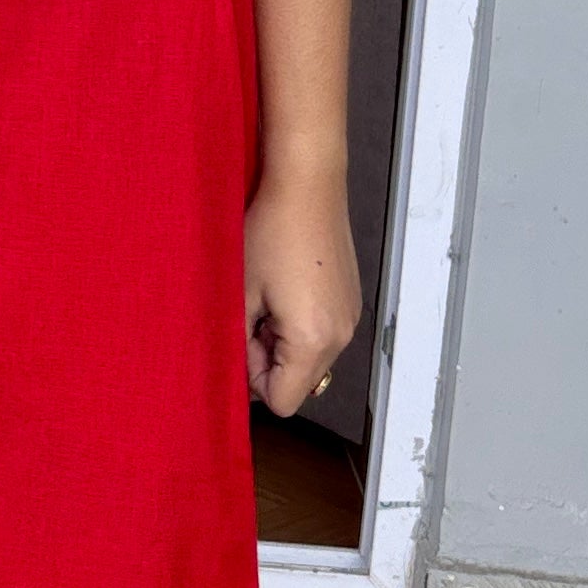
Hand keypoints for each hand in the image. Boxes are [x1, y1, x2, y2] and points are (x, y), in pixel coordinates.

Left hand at [244, 161, 358, 415]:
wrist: (308, 187)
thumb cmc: (270, 233)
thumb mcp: (241, 292)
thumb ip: (238, 342)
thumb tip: (236, 370)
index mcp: (312, 341)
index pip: (284, 401)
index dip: (254, 380)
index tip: (240, 342)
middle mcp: (340, 337)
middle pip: (300, 384)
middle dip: (268, 361)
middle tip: (250, 316)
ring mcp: (350, 319)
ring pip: (310, 360)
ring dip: (283, 343)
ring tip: (267, 299)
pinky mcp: (350, 302)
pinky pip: (323, 336)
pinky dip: (300, 326)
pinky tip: (285, 289)